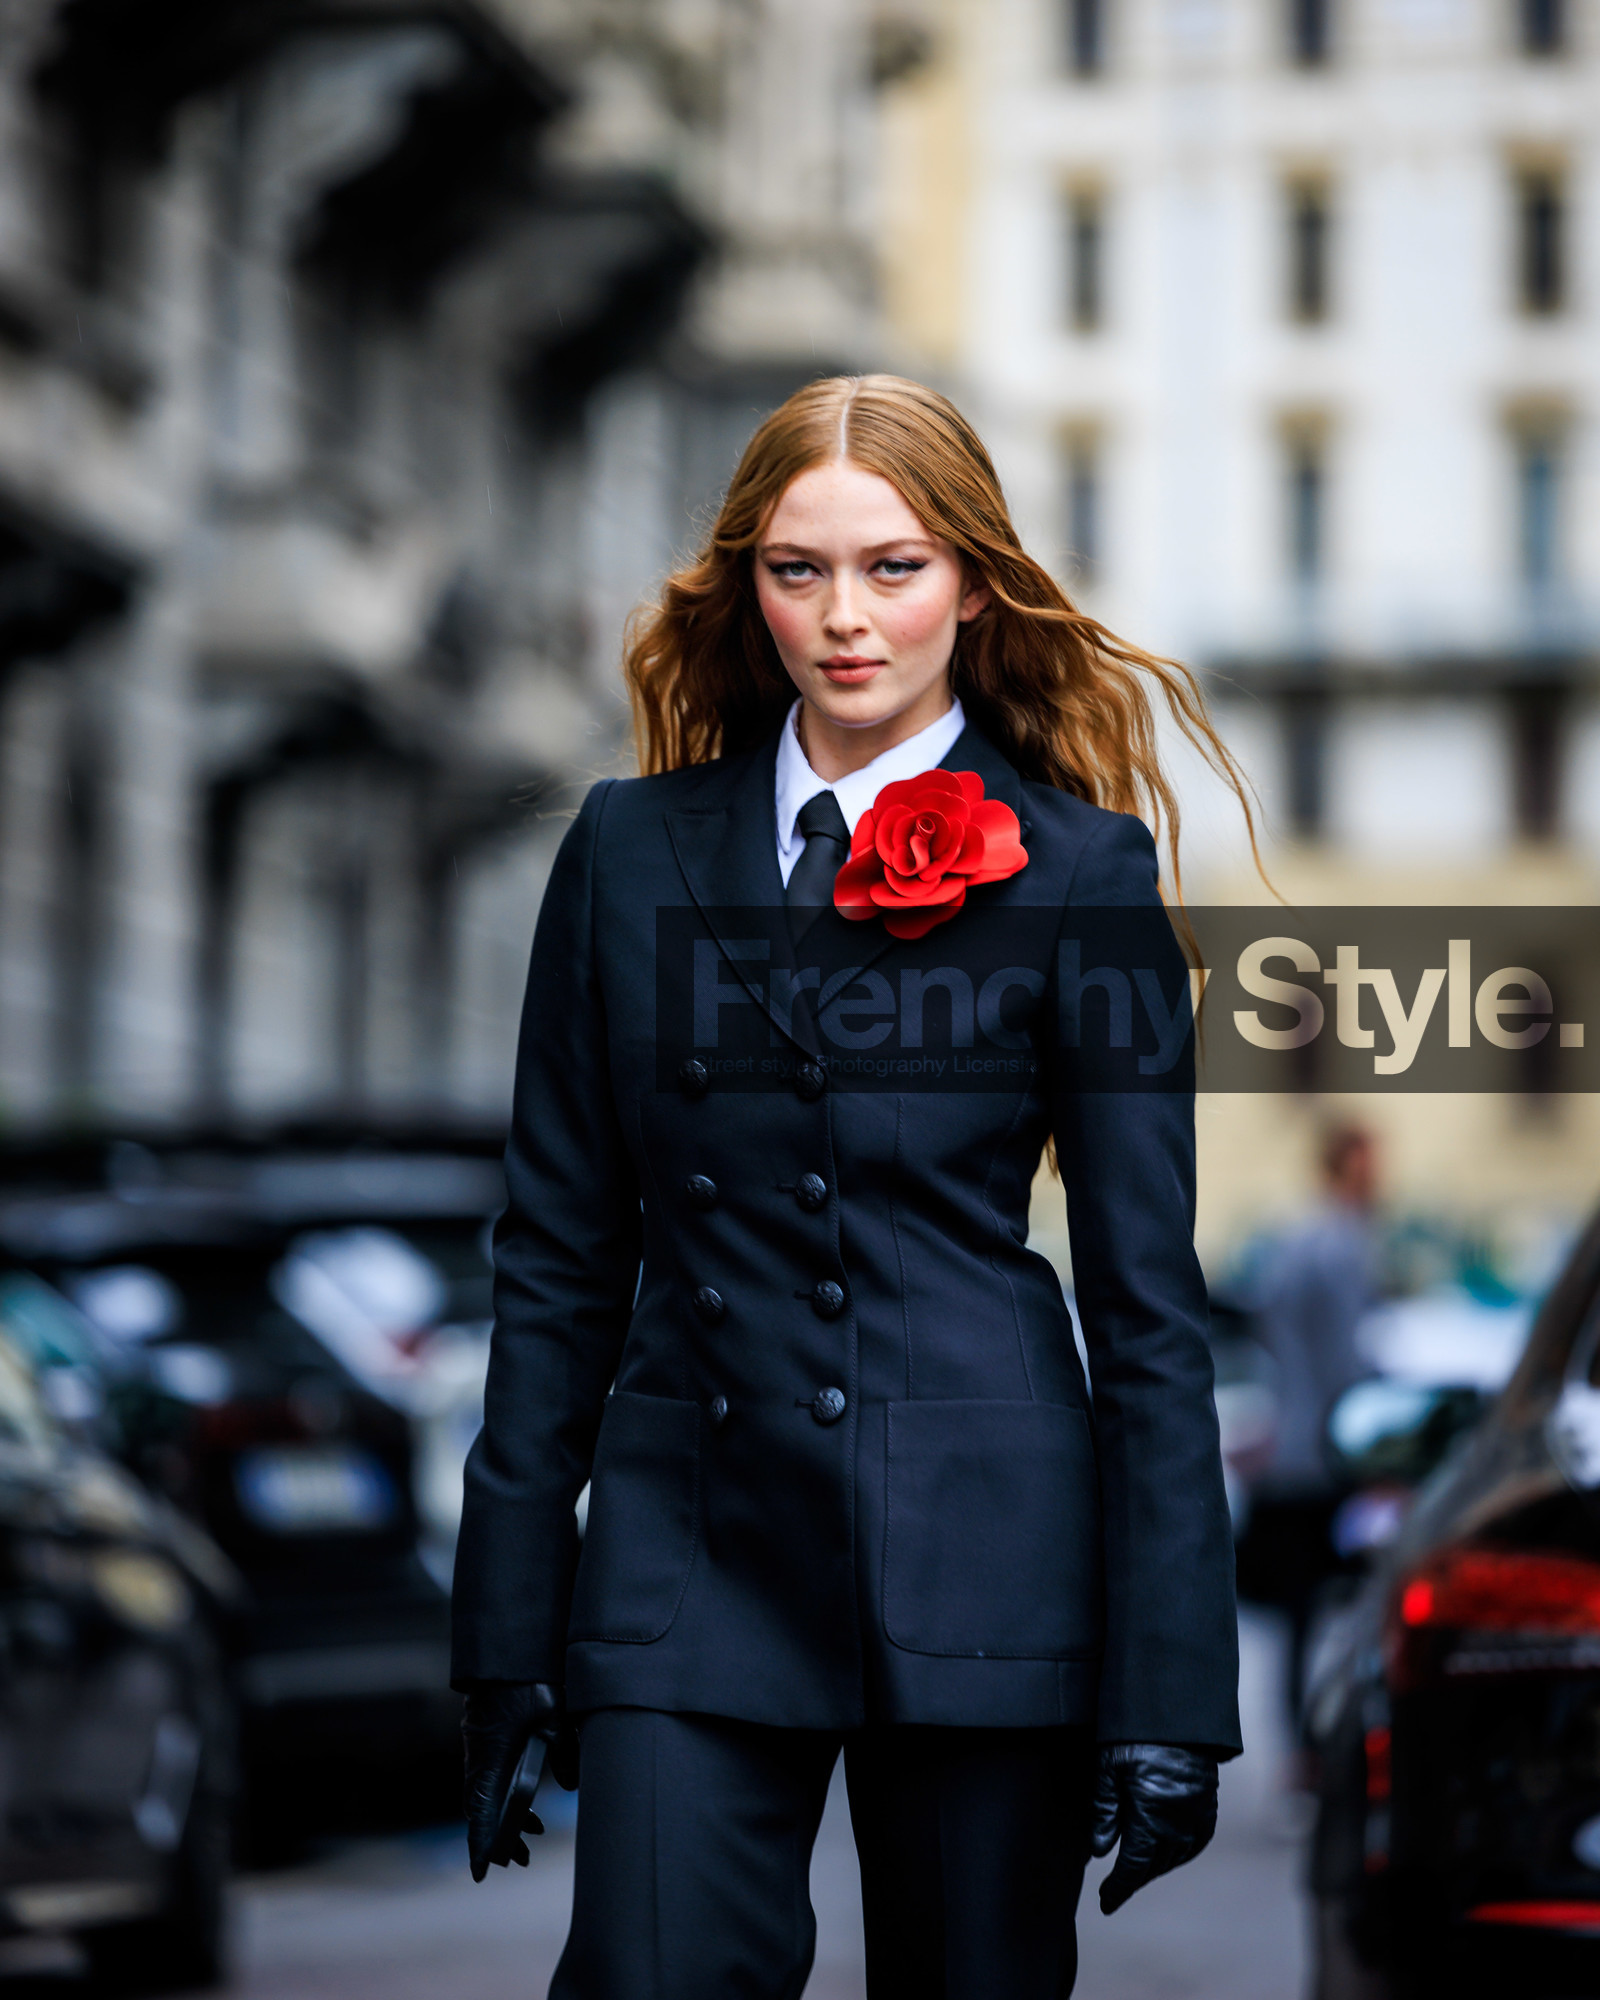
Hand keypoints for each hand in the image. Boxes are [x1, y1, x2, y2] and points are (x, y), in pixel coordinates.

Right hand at [462, 1681, 579, 1881]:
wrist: (507, 1650)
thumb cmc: (530, 1681)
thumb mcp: (556, 1717)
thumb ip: (566, 1753)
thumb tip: (571, 1787)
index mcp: (491, 1758)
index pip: (480, 1813)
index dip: (481, 1844)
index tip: (482, 1873)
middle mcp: (479, 1757)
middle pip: (483, 1810)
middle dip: (500, 1838)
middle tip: (522, 1860)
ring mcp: (480, 1748)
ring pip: (488, 1794)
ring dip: (507, 1816)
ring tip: (534, 1836)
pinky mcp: (487, 1738)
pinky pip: (493, 1777)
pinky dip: (508, 1795)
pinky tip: (531, 1799)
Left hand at [1091, 1742, 1217, 1913]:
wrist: (1178, 1713)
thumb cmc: (1136, 1735)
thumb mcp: (1108, 1768)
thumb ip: (1104, 1810)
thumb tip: (1101, 1850)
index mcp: (1150, 1817)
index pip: (1133, 1867)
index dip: (1119, 1888)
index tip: (1106, 1902)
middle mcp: (1177, 1824)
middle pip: (1154, 1866)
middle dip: (1134, 1879)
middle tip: (1115, 1888)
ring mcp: (1196, 1816)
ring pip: (1175, 1857)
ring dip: (1155, 1867)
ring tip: (1136, 1870)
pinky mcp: (1208, 1806)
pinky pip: (1195, 1843)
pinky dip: (1179, 1854)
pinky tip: (1167, 1852)